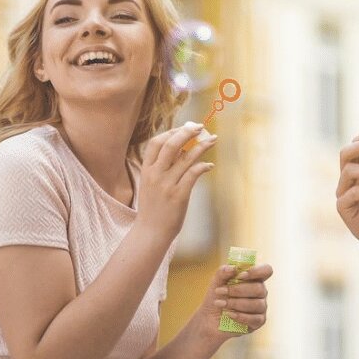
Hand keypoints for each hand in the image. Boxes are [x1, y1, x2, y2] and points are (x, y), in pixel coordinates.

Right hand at [137, 123, 216, 242]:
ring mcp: (167, 185)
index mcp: (146, 170)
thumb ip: (161, 168)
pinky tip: (209, 165)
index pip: (156, 142)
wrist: (150, 232)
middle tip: (201, 127)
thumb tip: (180, 150)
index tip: (184, 128)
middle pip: (171, 144)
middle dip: (187, 132)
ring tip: (212, 139)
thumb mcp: (150, 184)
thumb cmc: (153, 208)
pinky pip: (193, 174)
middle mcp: (155, 175)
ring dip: (202, 146)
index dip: (171, 132)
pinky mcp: (178, 196)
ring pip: (186, 158)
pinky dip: (203, 166)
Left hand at [194, 263, 271, 344]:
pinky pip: (255, 319)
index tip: (240, 276)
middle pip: (259, 288)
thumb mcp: (216, 281)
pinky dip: (240, 316)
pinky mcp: (258, 322)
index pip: (266, 270)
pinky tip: (229, 314)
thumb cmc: (217, 297)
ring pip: (257, 304)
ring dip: (236, 303)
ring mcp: (261, 307)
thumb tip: (233, 268)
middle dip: (238, 290)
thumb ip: (223, 272)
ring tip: (220, 304)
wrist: (209, 318)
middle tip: (220, 291)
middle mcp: (260, 292)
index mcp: (254, 278)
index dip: (257, 271)